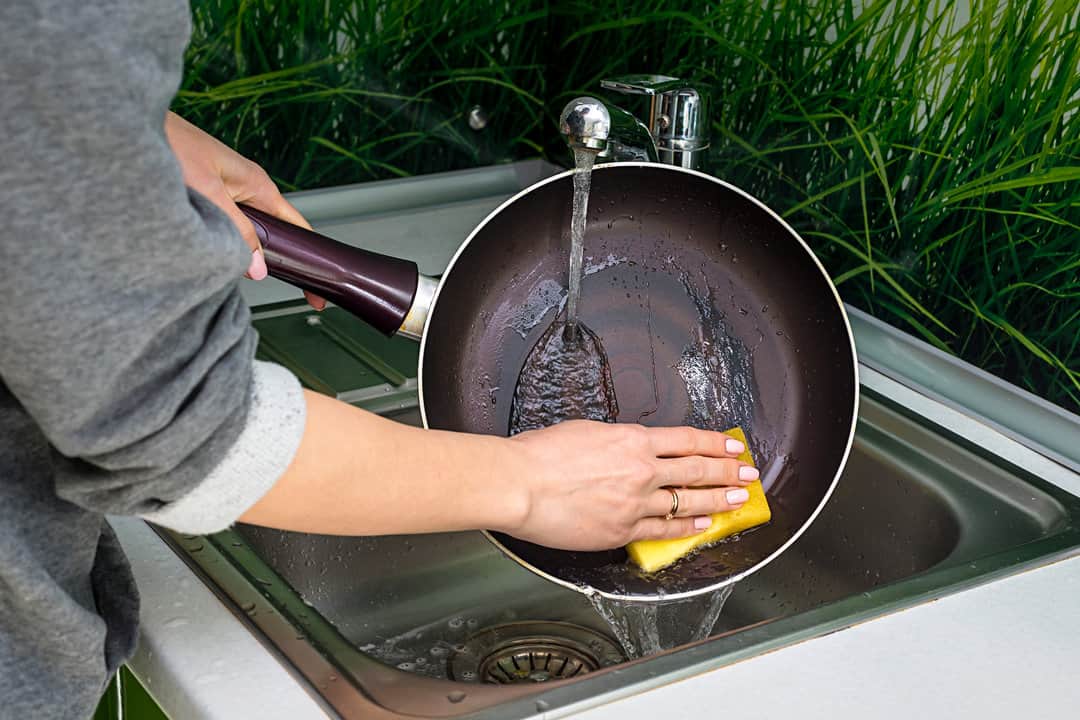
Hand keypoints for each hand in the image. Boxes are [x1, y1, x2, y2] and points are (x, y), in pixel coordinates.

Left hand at [164, 112, 324, 308]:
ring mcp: (226, 189)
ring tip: (245, 278)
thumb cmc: (168, 143)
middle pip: (274, 232)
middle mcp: (246, 186)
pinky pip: (226, 225)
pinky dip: (225, 243)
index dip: (310, 259)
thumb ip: (236, 231)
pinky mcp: (204, 192)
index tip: (317, 291)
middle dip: (280, 262)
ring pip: (247, 231)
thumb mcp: (208, 193)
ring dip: (246, 253)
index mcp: (257, 183)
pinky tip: (213, 256)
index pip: (297, 228)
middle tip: (286, 293)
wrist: (125, 121)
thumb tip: (258, 268)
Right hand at [506, 420, 759, 550]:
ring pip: (688, 501)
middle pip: (697, 470)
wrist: (520, 484)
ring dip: (719, 501)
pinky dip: (688, 527)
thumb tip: (624, 448)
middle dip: (728, 472)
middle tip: (748, 473)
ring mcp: (635, 503)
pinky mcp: (622, 531)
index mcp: (632, 440)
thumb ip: (613, 442)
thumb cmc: (539, 455)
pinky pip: (664, 530)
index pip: (686, 440)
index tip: (732, 446)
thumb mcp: (585, 431)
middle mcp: (641, 470)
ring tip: (739, 501)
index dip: (714, 444)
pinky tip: (703, 525)